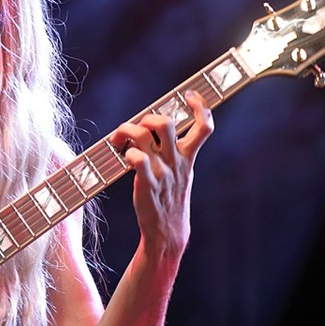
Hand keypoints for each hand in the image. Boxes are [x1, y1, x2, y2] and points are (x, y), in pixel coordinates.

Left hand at [110, 90, 213, 254]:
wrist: (168, 231)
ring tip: (119, 140)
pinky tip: (123, 158)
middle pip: (166, 123)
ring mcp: (162, 171)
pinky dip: (127, 153)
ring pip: (144, 134)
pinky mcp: (147, 183)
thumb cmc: (170, 197)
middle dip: (148, 116)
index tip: (189, 95)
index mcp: (188, 156)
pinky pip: (137, 159)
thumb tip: (156, 128)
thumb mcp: (181, 172)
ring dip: (126, 130)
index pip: (205, 126)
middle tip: (136, 128)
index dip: (200, 106)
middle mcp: (177, 160)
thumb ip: (175, 150)